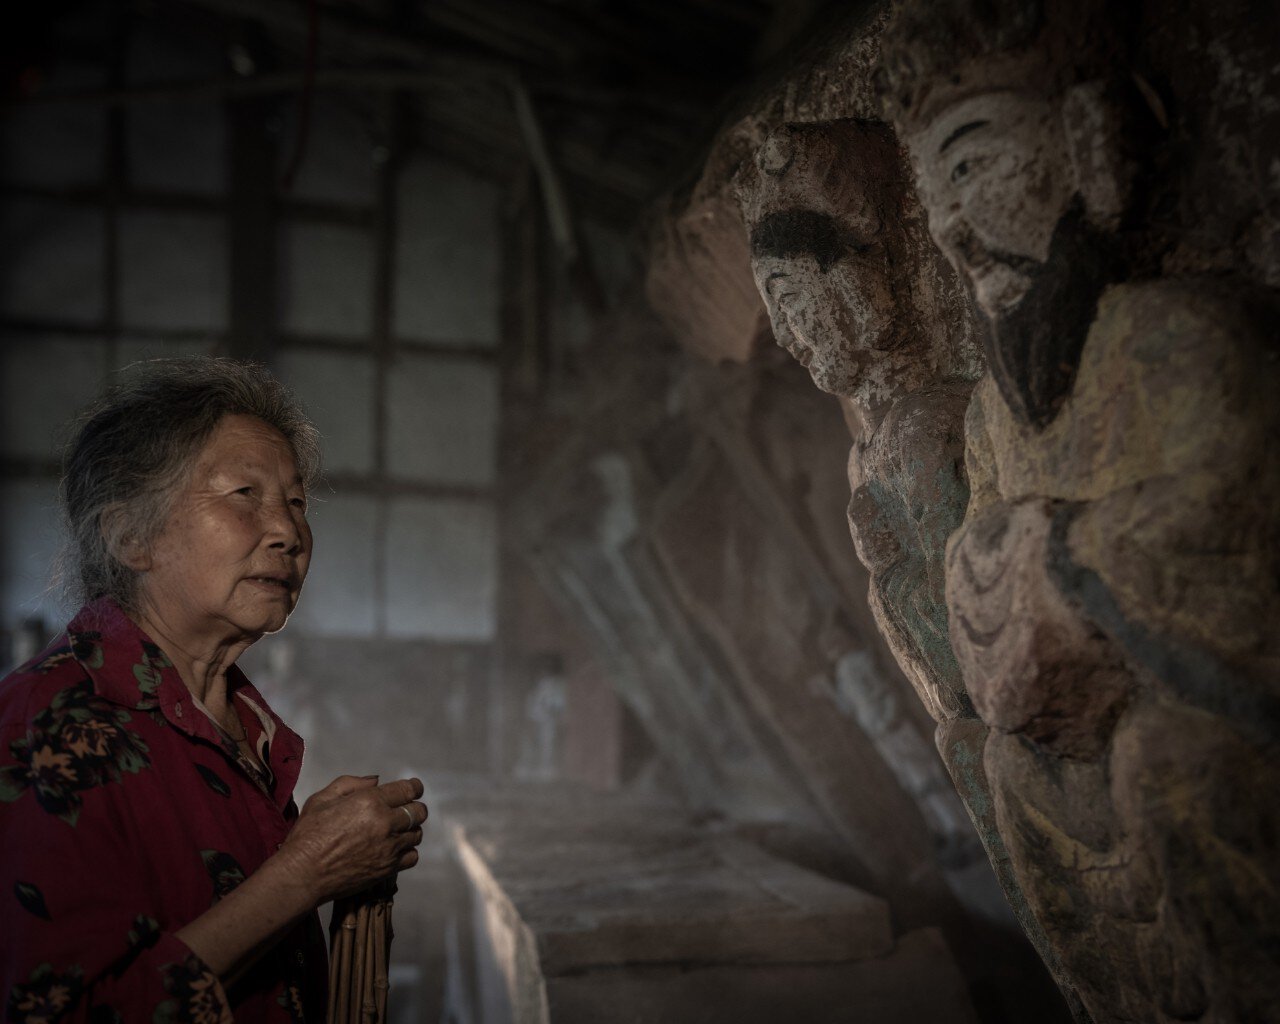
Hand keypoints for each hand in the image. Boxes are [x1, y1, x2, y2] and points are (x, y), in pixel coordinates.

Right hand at [278, 775, 427, 904]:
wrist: (302, 875)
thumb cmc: (307, 835)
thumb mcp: (322, 799)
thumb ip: (351, 783)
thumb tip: (377, 781)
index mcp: (370, 801)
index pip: (408, 790)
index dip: (414, 787)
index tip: (414, 789)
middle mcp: (385, 823)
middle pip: (418, 811)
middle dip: (414, 807)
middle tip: (404, 809)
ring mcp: (389, 848)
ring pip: (416, 834)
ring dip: (410, 830)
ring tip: (397, 831)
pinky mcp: (388, 869)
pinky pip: (412, 857)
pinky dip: (407, 851)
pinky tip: (394, 849)